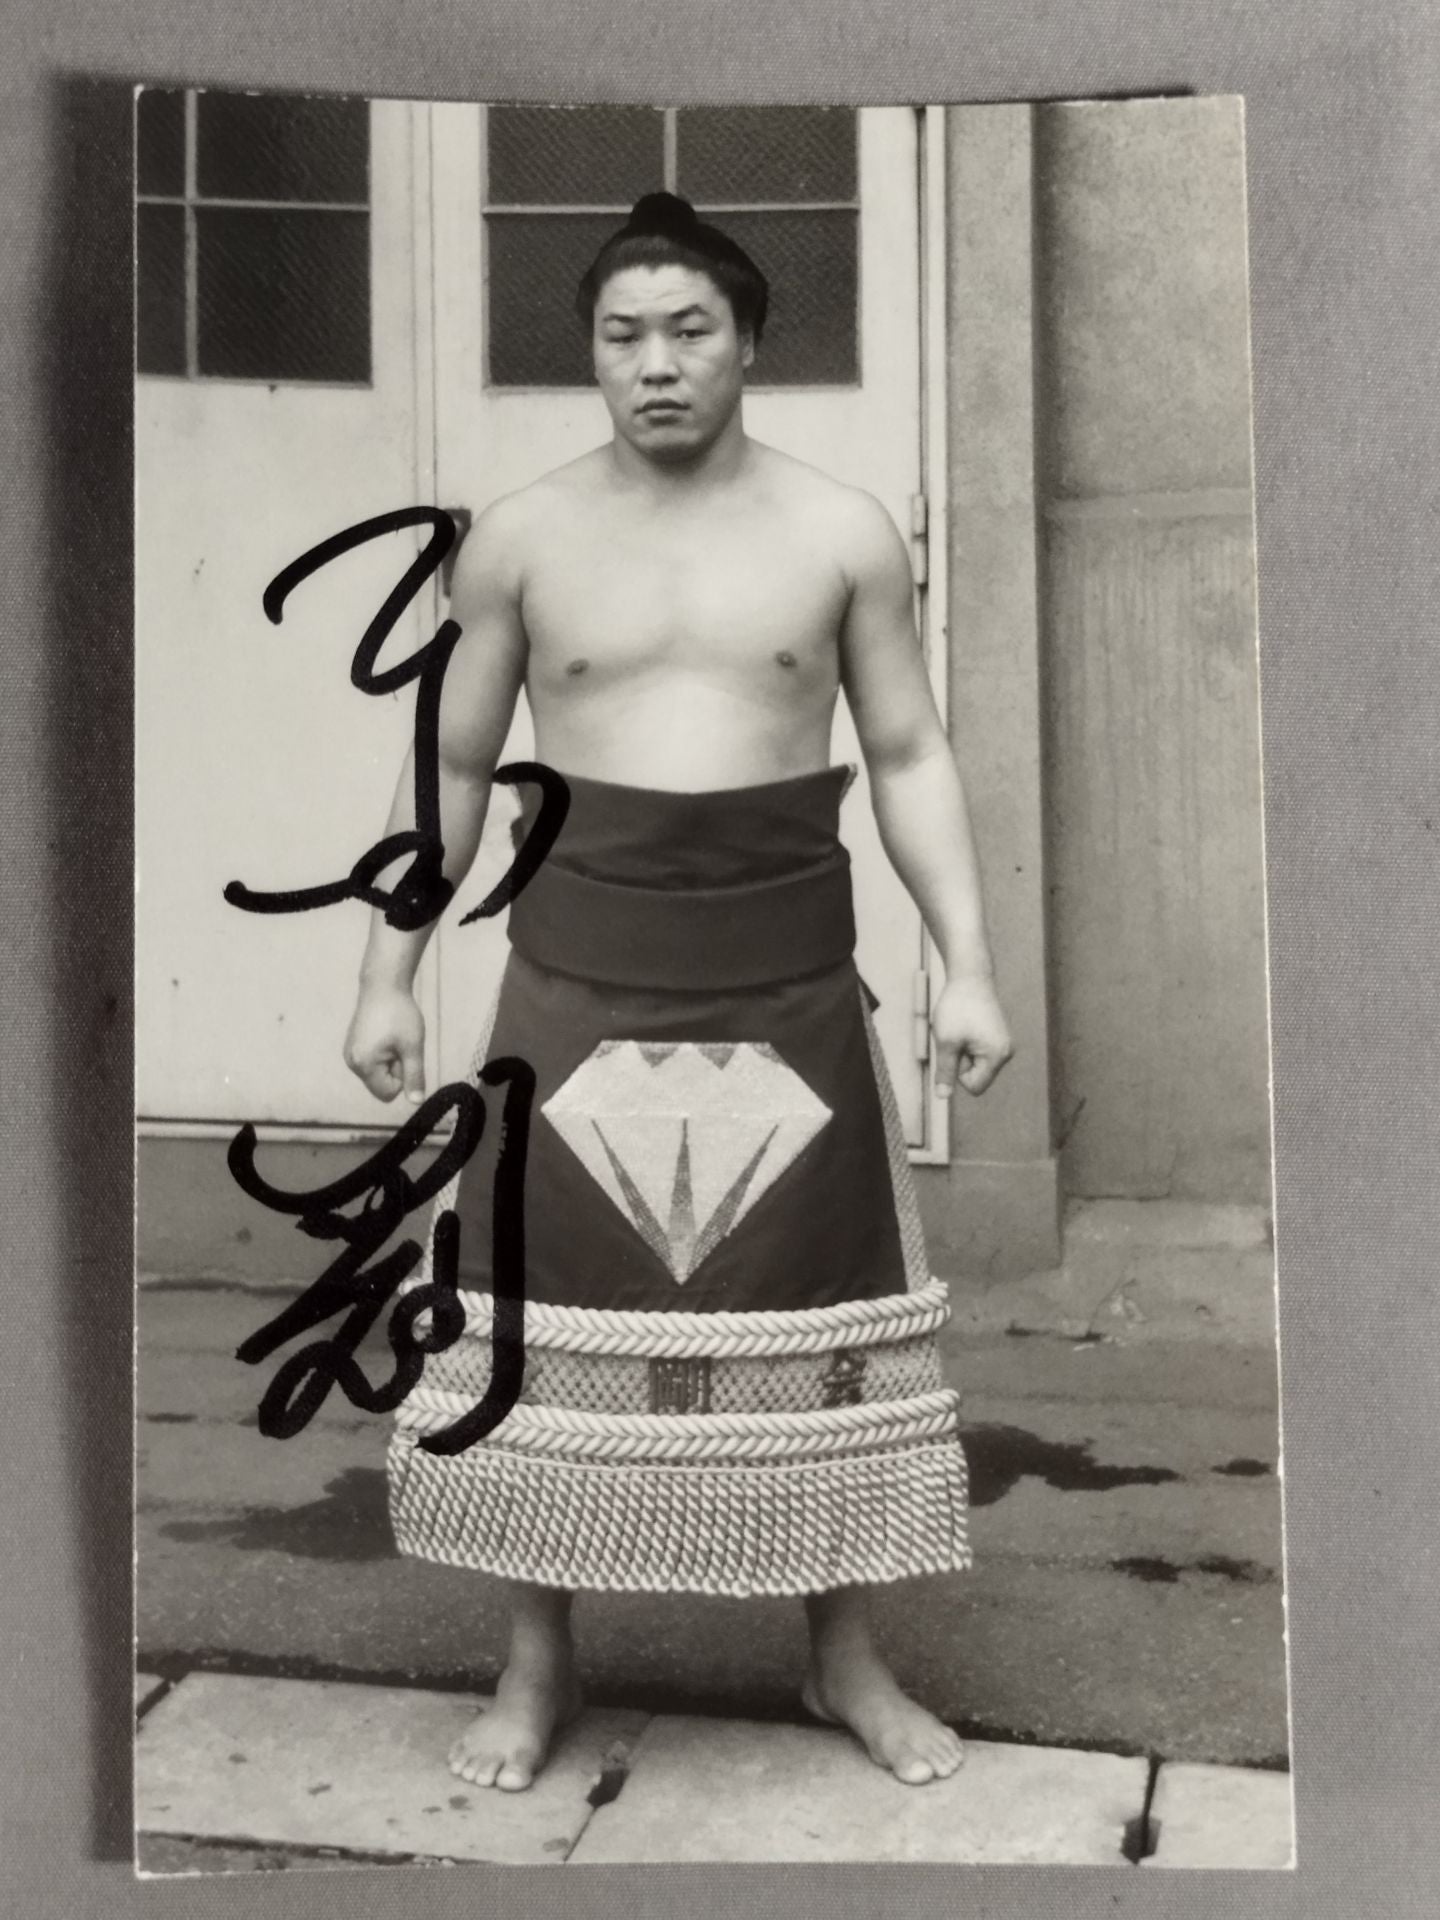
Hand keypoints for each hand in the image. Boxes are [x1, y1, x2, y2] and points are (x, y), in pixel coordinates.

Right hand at [343, 984, 426, 1103]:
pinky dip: (383, 1053)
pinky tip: (385, 1033)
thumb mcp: (413, 1047)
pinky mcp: (352, 1046)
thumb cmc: (400, 1014)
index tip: (403, 1053)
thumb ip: (414, 1076)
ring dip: (390, 1060)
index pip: (388, 1093)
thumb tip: (416, 1101)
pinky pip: (372, 1063)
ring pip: (377, 1073)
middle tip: (398, 1043)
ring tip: (392, 1037)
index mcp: (364, 1065)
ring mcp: (350, 1054)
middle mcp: (352, 1062)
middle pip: (381, 1085)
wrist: (383, 985)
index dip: (402, 1077)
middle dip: (395, 1069)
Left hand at [932, 975, 1013, 1097]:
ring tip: (961, 1028)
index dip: (958, 1072)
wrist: (970, 976)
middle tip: (957, 1035)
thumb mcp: (946, 1042)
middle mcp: (1006, 1052)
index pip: (974, 1086)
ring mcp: (1003, 1043)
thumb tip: (942, 1096)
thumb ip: (946, 1072)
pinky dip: (967, 1042)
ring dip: (962, 1050)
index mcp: (997, 1056)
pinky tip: (966, 1024)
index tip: (955, 1048)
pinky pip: (978, 1051)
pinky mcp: (997, 1035)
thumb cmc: (957, 1007)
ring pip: (976, 1063)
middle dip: (961, 1060)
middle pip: (977, 1075)